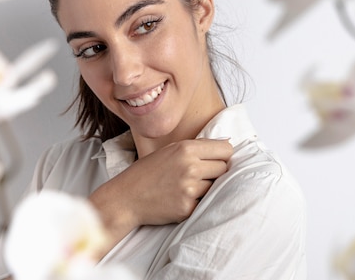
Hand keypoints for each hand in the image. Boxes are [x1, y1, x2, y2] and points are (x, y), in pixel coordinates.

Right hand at [89, 138, 232, 249]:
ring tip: (186, 186)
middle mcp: (190, 167)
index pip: (226, 150)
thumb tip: (227, 146)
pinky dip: (196, 202)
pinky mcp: (187, 208)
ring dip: (206, 187)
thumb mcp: (170, 150)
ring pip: (216, 186)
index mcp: (186, 149)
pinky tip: (180, 198)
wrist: (127, 197)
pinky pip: (204, 203)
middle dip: (215, 171)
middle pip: (224, 168)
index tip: (217, 159)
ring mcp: (189, 189)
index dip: (223, 155)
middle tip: (199, 175)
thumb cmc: (148, 172)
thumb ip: (197, 147)